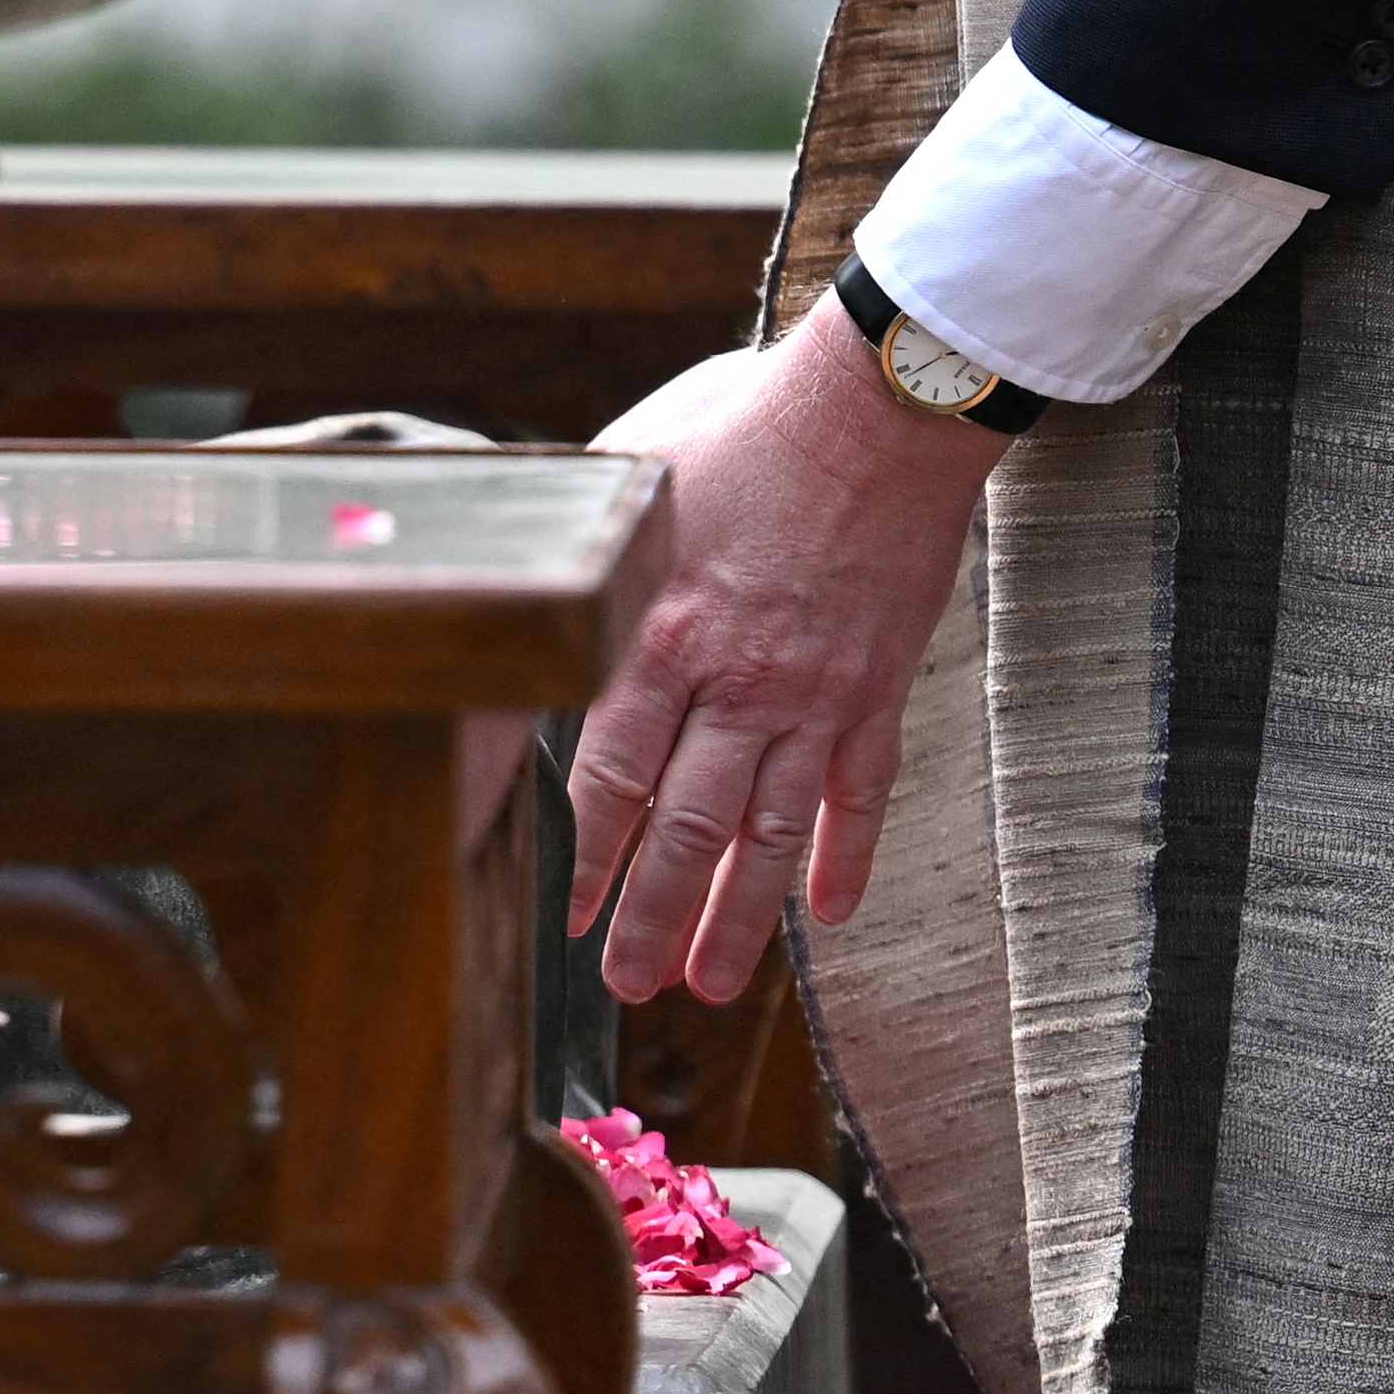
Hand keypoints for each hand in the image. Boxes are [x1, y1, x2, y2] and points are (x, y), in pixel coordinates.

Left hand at [567, 312, 1008, 1006]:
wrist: (881, 408)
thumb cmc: (746, 424)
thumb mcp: (631, 473)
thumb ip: (581, 548)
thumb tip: (512, 578)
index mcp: (660, 633)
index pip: (610, 778)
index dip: (587, 861)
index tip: (565, 919)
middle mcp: (736, 682)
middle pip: (686, 830)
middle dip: (655, 920)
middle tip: (632, 986)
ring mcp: (814, 694)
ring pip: (772, 835)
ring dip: (742, 919)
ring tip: (714, 984)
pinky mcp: (877, 687)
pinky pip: (863, 792)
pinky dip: (849, 857)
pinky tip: (834, 913)